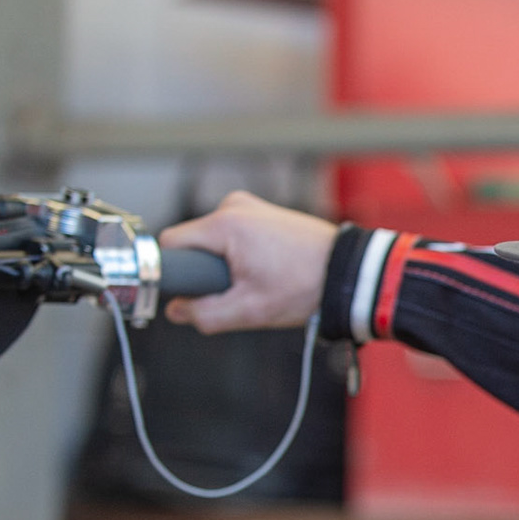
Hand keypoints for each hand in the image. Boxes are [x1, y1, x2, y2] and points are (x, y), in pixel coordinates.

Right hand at [158, 191, 336, 332]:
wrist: (348, 273)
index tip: (196, 292)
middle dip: (208, 271)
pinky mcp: (263, 212)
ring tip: (261, 280)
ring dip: (228, 265)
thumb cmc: (307, 286)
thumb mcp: (250, 311)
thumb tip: (177, 310)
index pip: (170, 244)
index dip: (178, 272)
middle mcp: (234, 206)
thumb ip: (205, 314)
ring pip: (214, 242)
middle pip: (194, 244)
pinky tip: (268, 269)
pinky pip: (234, 236)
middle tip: (240, 290)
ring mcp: (250, 206)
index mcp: (224, 223)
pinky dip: (243, 255)